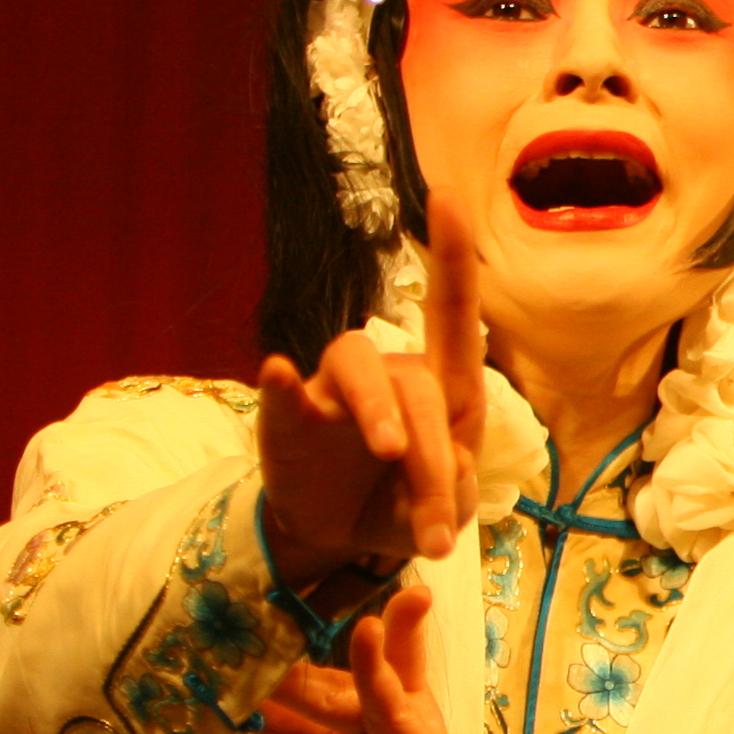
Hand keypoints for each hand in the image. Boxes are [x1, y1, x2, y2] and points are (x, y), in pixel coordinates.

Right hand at [255, 204, 487, 581]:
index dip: (451, 257)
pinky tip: (281, 372)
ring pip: (361, 369)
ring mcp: (336, 391)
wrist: (338, 538)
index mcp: (443, 389)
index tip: (446, 195)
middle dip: (431, 454)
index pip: (453, 316)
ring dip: (379, 409)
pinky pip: (287, 389)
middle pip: (419, 384)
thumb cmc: (400, 504)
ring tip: (389, 452)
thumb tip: (441, 479)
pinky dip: (286, 382)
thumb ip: (450, 497)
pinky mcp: (290, 415)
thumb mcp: (438, 513)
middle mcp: (391, 375)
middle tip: (435, 526)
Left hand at [258, 587, 481, 733]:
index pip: (371, 658)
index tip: (357, 583)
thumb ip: (286, 727)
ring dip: (387, 684)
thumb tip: (239, 690)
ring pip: (398, 719)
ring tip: (375, 642)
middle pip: (385, 677)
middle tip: (360, 605)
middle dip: (373, 642)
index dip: (370, 621)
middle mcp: (405, 721)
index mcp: (382, 705)